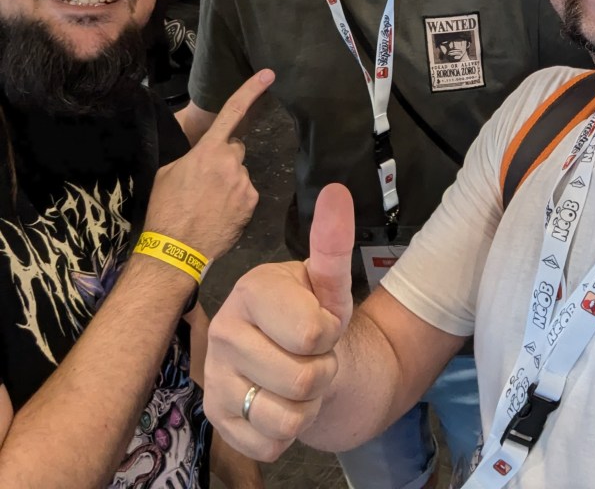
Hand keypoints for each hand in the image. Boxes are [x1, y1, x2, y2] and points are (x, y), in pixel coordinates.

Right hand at [145, 70, 274, 259]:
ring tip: (208, 203)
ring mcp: (244, 182)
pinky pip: (246, 192)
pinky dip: (236, 199)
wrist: (176, 249)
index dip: (251, 90)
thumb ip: (191, 157)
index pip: (232, 112)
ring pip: (240, 173)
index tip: (269, 74)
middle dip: (224, 159)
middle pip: (235, 149)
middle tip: (205, 182)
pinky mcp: (251, 201)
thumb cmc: (166, 209)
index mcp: (208, 150)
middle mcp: (231, 162)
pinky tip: (219, 213)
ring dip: (229, 181)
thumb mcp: (168, 173)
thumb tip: (202, 158)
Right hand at [203, 184, 354, 459]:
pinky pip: (269, 445)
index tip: (319, 324)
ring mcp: (214, 377)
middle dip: (321, 373)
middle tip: (310, 356)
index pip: (311, 333)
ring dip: (306, 406)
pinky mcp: (215, 419)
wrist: (297, 358)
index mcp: (251, 289)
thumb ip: (333, 242)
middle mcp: (223, 331)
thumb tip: (337, 191)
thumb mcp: (328, 284)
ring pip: (287, 418)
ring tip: (296, 380)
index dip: (328, 334)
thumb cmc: (312, 314)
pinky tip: (277, 402)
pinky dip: (286, 434)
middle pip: (302, 379)